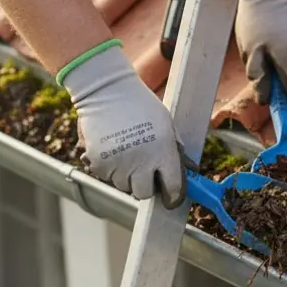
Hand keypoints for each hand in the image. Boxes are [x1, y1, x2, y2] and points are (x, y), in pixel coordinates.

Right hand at [60, 42, 185, 207]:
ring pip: (123, 185)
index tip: (170, 196)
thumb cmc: (140, 104)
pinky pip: (106, 176)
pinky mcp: (98, 163)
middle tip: (144, 170)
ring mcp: (118, 164)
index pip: (172, 187)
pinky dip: (109, 169)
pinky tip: (112, 149)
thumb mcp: (166, 124)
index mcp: (162, 152)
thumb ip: (175, 150)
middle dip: (145, 184)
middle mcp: (141, 162)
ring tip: (126, 153)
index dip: (172, 194)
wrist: (106, 90)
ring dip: (126, 176)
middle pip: (144, 193)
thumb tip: (188, 172)